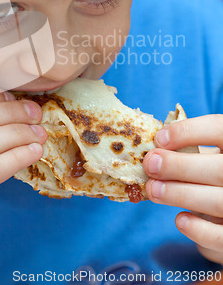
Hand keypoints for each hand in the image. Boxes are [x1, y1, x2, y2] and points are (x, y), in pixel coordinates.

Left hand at [143, 114, 222, 265]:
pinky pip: (220, 236)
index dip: (188, 131)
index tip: (159, 138)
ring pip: (217, 201)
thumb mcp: (207, 157)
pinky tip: (180, 219)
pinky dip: (198, 229)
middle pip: (219, 169)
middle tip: (150, 165)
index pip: (219, 129)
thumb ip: (186, 150)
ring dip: (179, 194)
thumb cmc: (212, 176)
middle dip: (179, 166)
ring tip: (153, 189)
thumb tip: (150, 150)